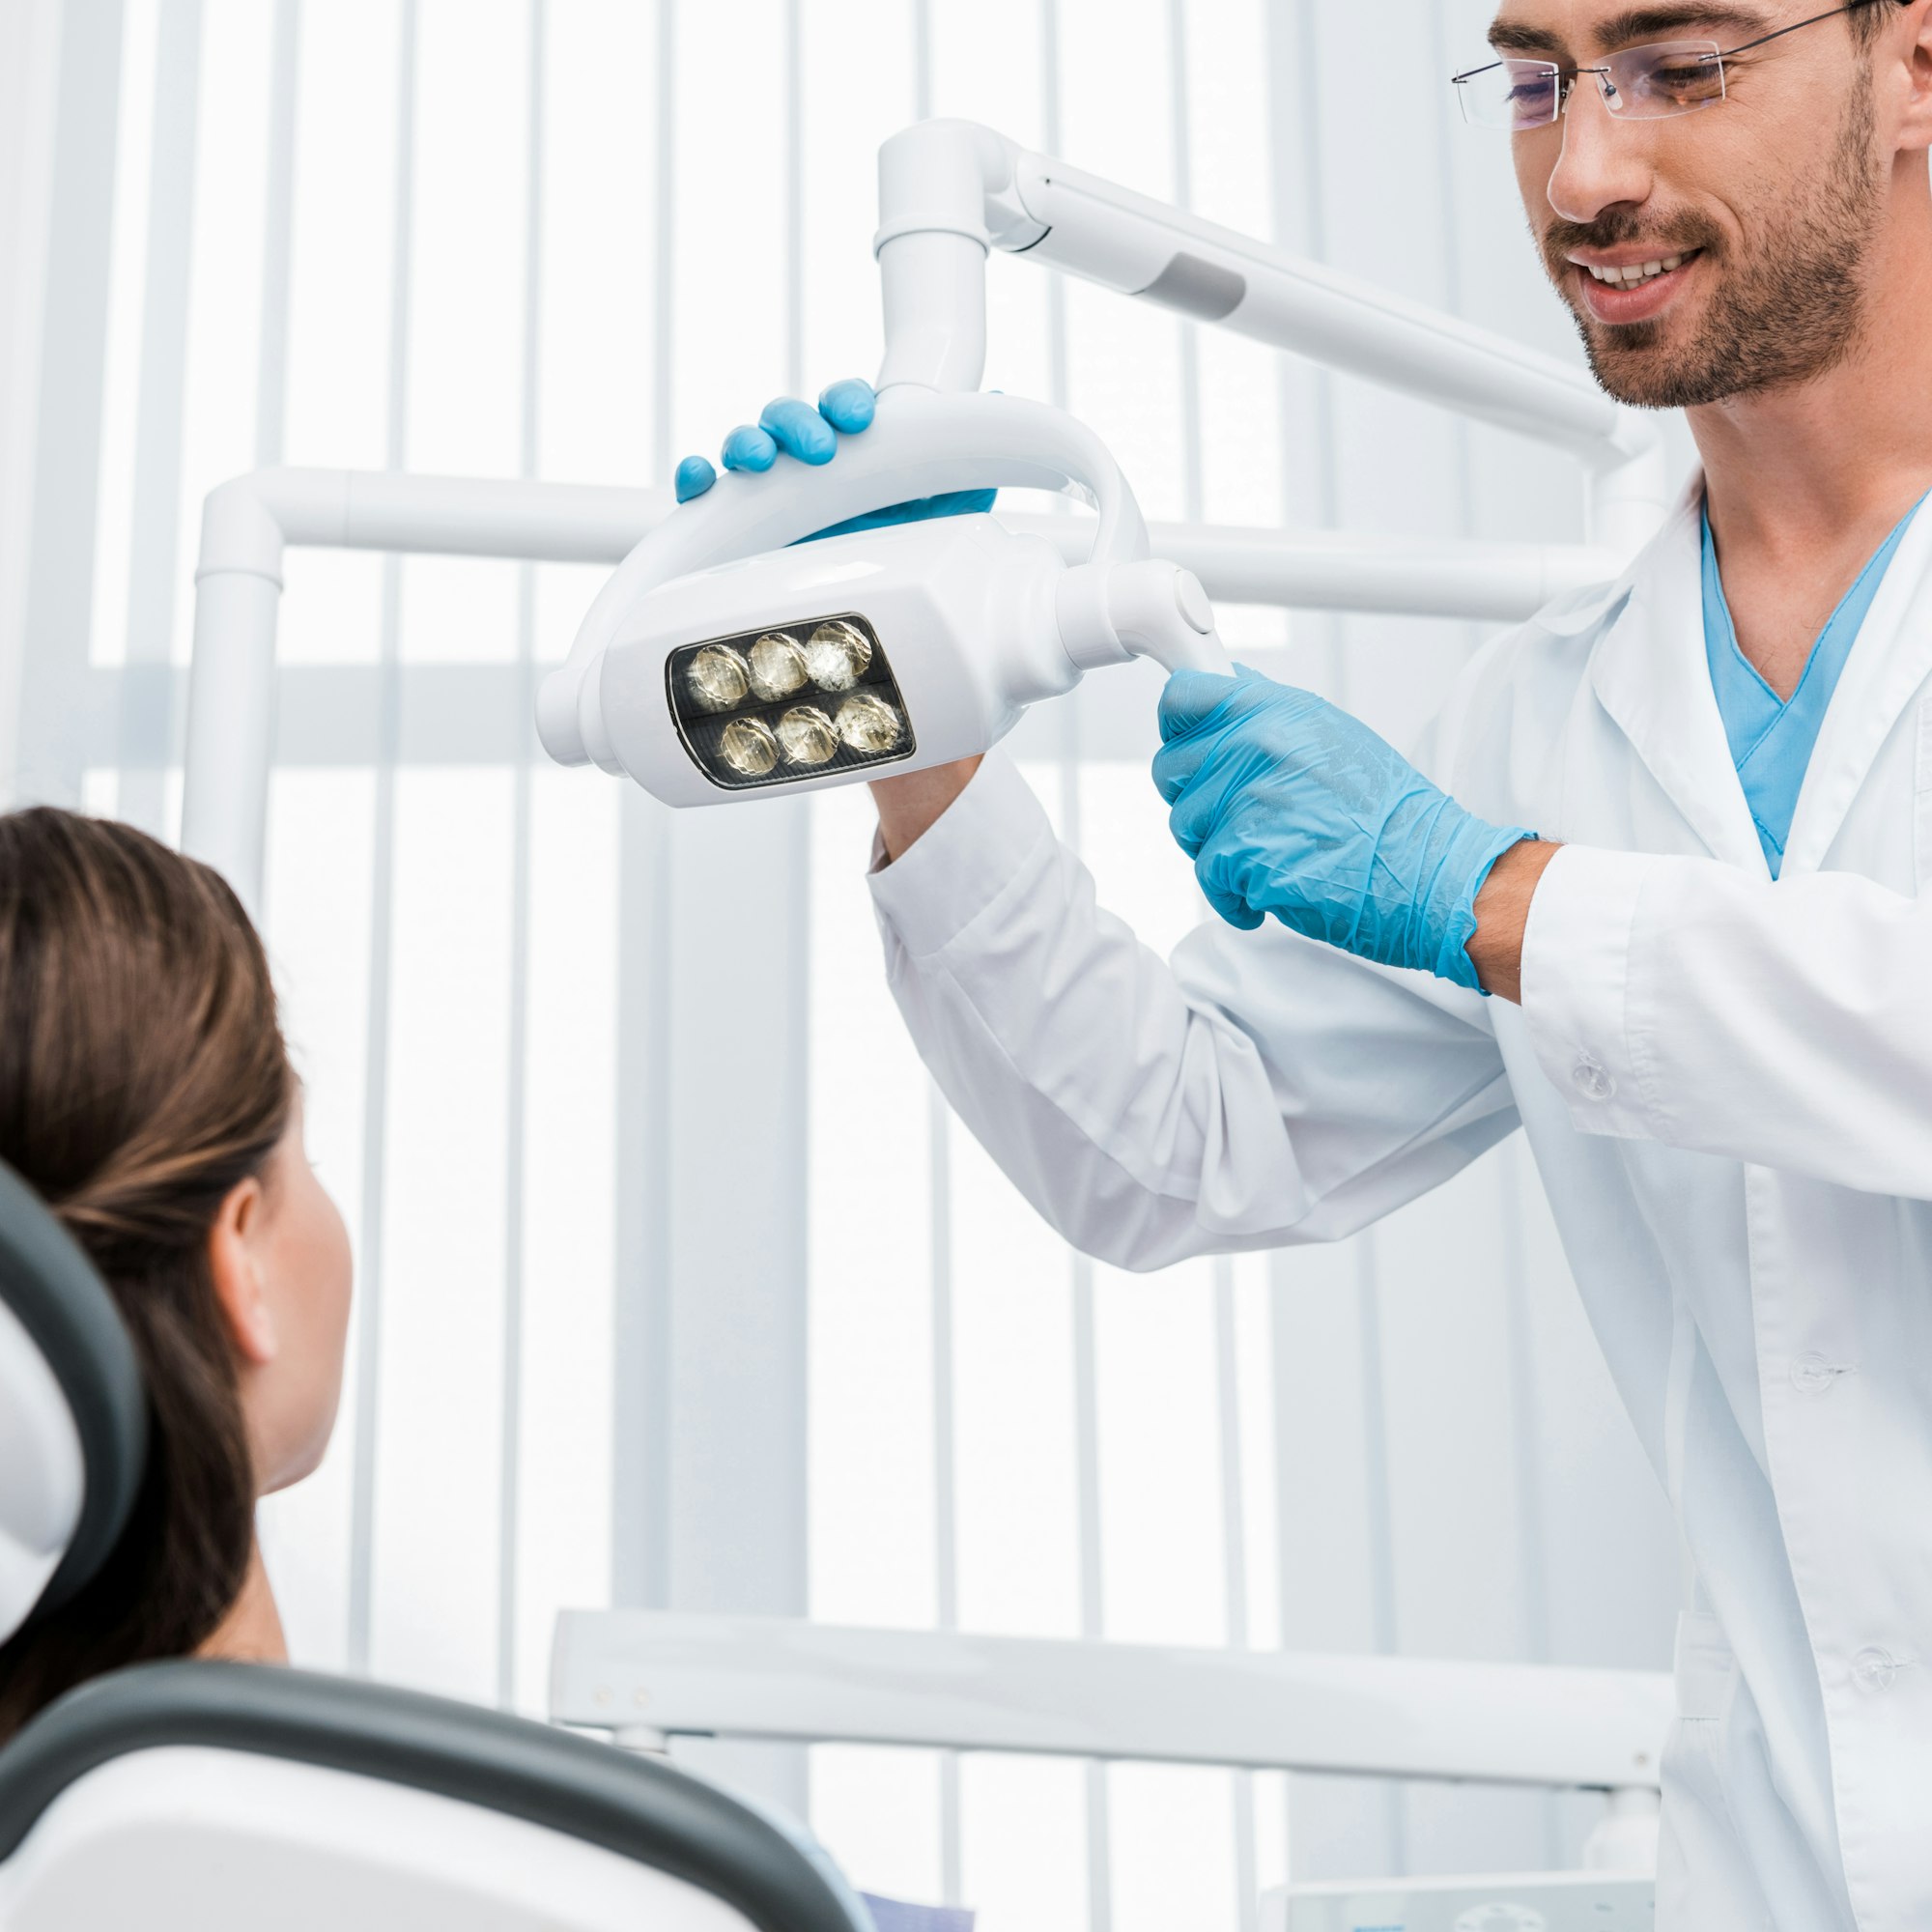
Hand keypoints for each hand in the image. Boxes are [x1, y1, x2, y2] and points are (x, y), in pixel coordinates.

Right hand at [672, 377, 995, 535]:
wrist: (863, 631)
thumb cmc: (895, 566)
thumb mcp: (936, 522)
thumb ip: (967, 475)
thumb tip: (996, 397)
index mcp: (851, 455)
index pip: (839, 406)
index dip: (844, 401)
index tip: (859, 417)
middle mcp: (803, 468)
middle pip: (787, 418)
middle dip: (798, 422)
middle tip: (818, 447)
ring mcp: (764, 495)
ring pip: (743, 446)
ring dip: (747, 442)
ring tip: (760, 461)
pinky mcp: (729, 527)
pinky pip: (701, 492)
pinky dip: (694, 477)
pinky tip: (699, 482)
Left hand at [1151, 668, 1533, 990]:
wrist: (1429, 874)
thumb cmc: (1393, 819)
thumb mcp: (1335, 737)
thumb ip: (1273, 714)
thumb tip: (1229, 688)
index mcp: (1278, 710)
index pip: (1183, 698)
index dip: (1176, 729)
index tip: (1184, 746)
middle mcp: (1258, 743)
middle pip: (1170, 767)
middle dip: (1196, 799)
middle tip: (1236, 819)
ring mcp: (1247, 795)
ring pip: (1185, 823)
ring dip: (1216, 849)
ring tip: (1268, 855)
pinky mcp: (1242, 850)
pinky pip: (1206, 875)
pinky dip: (1232, 895)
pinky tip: (1271, 889)